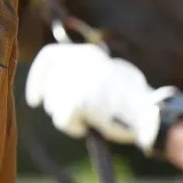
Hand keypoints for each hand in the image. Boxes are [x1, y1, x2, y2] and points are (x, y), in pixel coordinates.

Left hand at [25, 42, 176, 152]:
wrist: (149, 112)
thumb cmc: (133, 98)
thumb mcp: (111, 73)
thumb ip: (87, 72)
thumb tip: (59, 81)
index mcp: (87, 53)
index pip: (49, 57)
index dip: (37, 78)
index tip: (34, 97)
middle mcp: (78, 63)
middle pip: (50, 86)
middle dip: (52, 102)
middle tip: (60, 113)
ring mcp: (77, 82)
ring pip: (53, 105)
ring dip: (66, 116)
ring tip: (89, 119)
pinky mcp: (77, 102)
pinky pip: (62, 121)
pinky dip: (73, 128)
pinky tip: (89, 127)